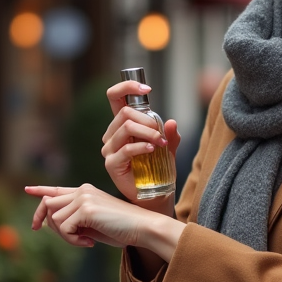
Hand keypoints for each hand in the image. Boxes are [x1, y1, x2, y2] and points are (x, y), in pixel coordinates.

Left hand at [25, 183, 184, 260]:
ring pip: (54, 219)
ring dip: (66, 237)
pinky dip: (73, 241)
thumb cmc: (121, 229)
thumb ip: (74, 220)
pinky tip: (89, 243)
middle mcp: (82, 191)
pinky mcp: (86, 209)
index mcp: (86, 192)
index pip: (57, 190)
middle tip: (74, 240)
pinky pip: (64, 229)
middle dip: (51, 227)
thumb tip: (49, 222)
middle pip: (48, 206)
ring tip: (85, 241)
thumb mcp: (93, 224)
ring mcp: (83, 198)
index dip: (41, 191)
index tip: (28, 190)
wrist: (143, 228)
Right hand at [102, 81, 181, 208]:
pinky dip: (142, 146)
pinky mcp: (112, 164)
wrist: (155, 195)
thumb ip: (169, 135)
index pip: (115, 97)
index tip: (147, 89)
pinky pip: (126, 148)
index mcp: (122, 125)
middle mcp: (112, 135)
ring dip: (148, 133)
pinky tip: (153, 149)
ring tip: (161, 143)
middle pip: (124, 113)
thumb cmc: (159, 169)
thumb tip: (171, 122)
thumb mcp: (168, 148)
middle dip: (147, 120)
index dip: (127, 87)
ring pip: (126, 128)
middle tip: (161, 134)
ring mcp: (110, 149)